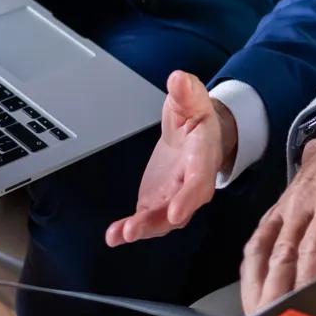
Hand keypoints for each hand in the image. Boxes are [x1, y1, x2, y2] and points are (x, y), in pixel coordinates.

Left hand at [105, 71, 234, 245]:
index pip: (198, 182)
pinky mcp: (157, 201)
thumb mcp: (193, 98)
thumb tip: (178, 79)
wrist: (195, 134)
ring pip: (161, 219)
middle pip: (178, 209)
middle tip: (134, 230)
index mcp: (203, 159)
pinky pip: (145, 218)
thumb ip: (187, 92)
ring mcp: (173, 196)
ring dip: (140, 229)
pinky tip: (112, 236)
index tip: (177, 212)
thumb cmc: (196, 117)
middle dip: (157, 222)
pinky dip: (128, 229)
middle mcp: (190, 185)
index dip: (189, 198)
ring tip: (118, 236)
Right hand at [240, 119, 315, 313]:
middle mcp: (305, 207)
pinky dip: (250, 270)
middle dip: (274, 293)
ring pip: (263, 248)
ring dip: (256, 285)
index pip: (315, 248)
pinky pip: (256, 242)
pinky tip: (251, 293)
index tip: (300, 309)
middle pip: (283, 254)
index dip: (305, 279)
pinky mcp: (274, 212)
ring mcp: (285, 208)